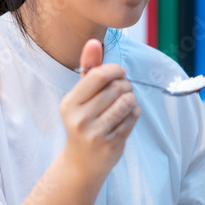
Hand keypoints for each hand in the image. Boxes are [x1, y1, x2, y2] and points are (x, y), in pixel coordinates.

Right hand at [59, 39, 140, 177]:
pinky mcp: (111, 144)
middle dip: (125, 85)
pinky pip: (133, 118)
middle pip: (117, 88)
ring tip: (126, 103)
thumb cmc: (83, 121)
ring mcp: (96, 133)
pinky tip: (127, 117)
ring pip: (127, 102)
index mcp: (70, 103)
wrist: (81, 162)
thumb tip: (94, 42)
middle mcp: (80, 118)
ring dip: (131, 100)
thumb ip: (88, 68)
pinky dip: (134, 113)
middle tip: (123, 91)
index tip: (119, 74)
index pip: (99, 75)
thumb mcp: (80, 96)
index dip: (115, 70)